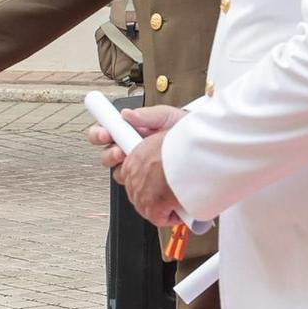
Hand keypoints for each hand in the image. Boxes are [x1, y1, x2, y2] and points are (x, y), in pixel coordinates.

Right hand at [90, 105, 187, 227]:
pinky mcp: (149, 191)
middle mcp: (132, 153)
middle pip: (108, 157)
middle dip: (110, 154)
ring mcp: (139, 172)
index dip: (101, 134)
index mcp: (133, 134)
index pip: (107, 133)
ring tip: (137, 168)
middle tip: (120, 152)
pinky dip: (139, 190)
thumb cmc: (189, 135)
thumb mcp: (170, 118)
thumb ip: (148, 115)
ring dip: (123, 171)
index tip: (105, 134)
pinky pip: (136, 194)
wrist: (207, 154)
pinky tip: (148, 185)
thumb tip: (127, 114)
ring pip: (119, 175)